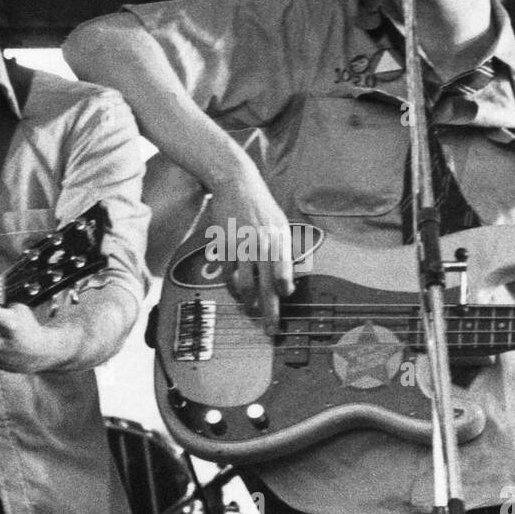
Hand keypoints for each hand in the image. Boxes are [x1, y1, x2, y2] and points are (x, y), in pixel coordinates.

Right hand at [209, 171, 294, 333]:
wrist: (237, 183)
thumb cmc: (261, 205)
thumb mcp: (281, 223)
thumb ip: (285, 248)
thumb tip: (289, 275)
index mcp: (279, 240)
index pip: (284, 274)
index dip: (284, 290)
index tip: (284, 299)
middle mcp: (262, 245)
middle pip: (267, 286)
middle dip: (269, 312)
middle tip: (271, 330)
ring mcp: (242, 246)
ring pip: (245, 284)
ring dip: (248, 303)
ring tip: (251, 312)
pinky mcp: (225, 245)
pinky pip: (228, 274)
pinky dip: (232, 286)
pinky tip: (235, 291)